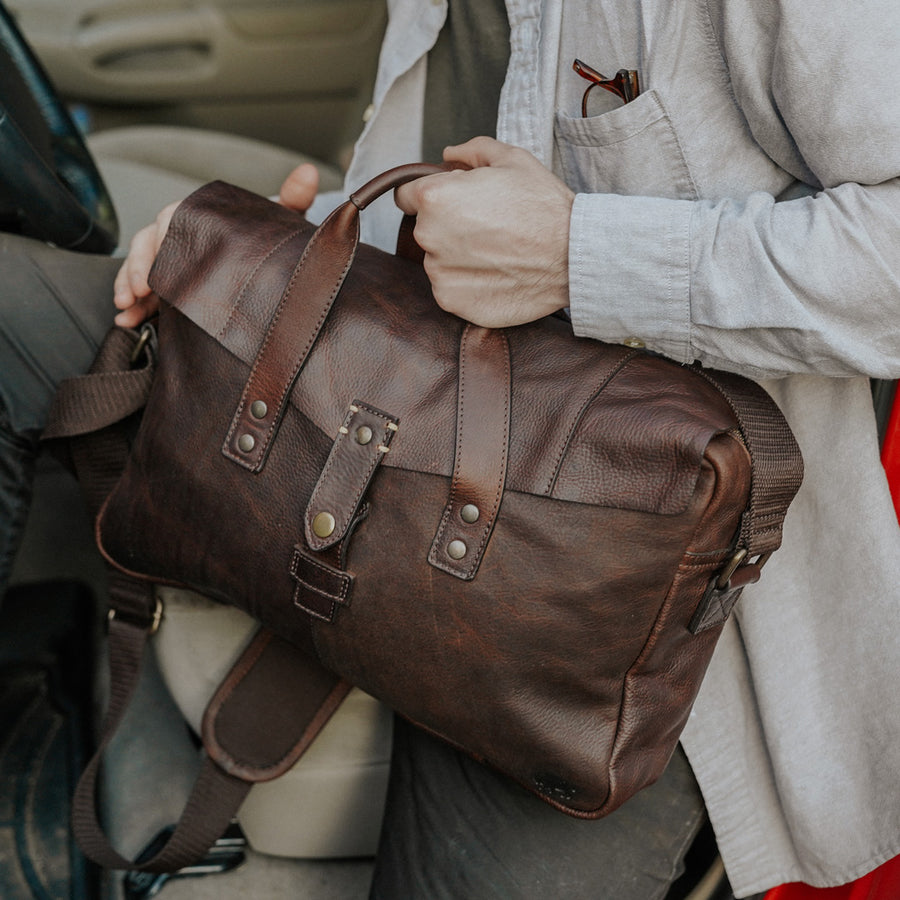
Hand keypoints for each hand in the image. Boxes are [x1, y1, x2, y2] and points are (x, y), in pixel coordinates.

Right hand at [113, 162, 320, 326]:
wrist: (274, 268)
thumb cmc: (272, 243)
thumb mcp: (284, 224)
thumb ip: (293, 200)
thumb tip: (309, 173)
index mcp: (202, 215)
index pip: (173, 218)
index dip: (164, 238)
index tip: (164, 259)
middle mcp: (183, 234)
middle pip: (148, 244)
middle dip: (139, 268)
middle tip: (141, 291)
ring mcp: (173, 262)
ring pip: (139, 268)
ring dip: (128, 286)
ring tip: (127, 308)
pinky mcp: (170, 287)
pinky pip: (142, 293)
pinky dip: (132, 307)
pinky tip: (126, 321)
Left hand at [394, 137, 573, 327]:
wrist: (572, 257)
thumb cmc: (544, 207)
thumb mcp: (512, 159)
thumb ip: (471, 151)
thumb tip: (449, 154)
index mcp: (434, 197)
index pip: (406, 195)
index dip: (429, 195)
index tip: (451, 203)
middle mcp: (428, 236)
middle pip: (424, 228)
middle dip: (447, 225)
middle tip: (486, 226)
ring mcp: (438, 272)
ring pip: (437, 260)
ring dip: (457, 256)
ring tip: (496, 252)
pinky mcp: (450, 301)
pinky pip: (449, 287)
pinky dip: (467, 282)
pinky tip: (495, 273)